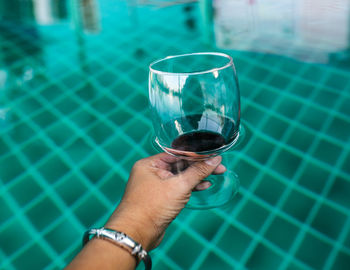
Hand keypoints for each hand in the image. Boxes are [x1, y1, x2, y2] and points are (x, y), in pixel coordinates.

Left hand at [105, 153, 224, 249]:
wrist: (137, 234)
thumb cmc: (151, 207)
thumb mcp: (179, 186)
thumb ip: (198, 172)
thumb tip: (214, 160)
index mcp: (150, 164)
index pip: (177, 154)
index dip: (197, 155)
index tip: (213, 156)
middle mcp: (151, 173)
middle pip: (180, 165)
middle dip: (199, 166)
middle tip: (219, 167)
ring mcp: (155, 186)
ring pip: (180, 177)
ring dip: (197, 177)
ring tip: (215, 175)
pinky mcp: (160, 199)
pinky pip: (178, 188)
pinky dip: (190, 187)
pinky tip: (203, 186)